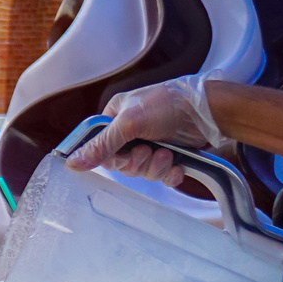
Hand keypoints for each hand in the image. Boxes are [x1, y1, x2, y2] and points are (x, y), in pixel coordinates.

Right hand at [65, 78, 227, 183]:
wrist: (210, 111)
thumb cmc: (169, 104)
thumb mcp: (129, 122)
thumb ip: (101, 145)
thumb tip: (72, 164)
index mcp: (117, 118)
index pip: (101, 147)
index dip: (111, 157)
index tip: (122, 153)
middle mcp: (132, 132)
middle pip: (123, 164)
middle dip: (138, 162)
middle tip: (149, 150)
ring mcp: (153, 144)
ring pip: (143, 172)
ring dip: (156, 167)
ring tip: (168, 153)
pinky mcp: (172, 156)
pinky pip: (162, 177)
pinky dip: (170, 174)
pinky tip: (178, 165)